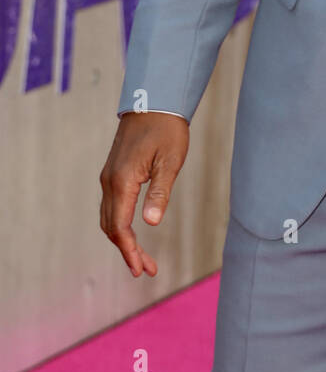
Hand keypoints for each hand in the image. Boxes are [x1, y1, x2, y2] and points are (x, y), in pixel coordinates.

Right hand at [99, 112, 189, 276]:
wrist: (154, 101)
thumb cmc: (167, 130)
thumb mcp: (171, 161)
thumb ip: (160, 192)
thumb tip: (150, 223)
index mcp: (122, 181)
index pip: (120, 226)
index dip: (129, 250)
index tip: (141, 270)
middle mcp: (109, 181)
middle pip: (111, 227)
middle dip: (127, 251)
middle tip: (147, 270)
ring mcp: (109, 176)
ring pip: (108, 218)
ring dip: (123, 240)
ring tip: (143, 258)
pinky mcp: (114, 172)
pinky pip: (111, 206)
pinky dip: (121, 225)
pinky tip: (135, 232)